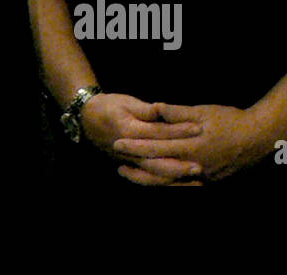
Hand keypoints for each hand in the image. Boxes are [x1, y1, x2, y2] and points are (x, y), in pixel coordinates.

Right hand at [81, 92, 203, 184]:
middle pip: (156, 162)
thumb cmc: (109, 107)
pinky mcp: (131, 166)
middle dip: (178, 166)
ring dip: (174, 180)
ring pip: (153, 175)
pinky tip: (179, 185)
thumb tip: (165, 109)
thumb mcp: (127, 102)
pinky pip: (149, 178)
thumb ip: (147, 110)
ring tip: (195, 182)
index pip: (158, 132)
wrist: (87, 119)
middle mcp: (129, 151)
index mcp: (129, 131)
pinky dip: (164, 183)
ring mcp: (129, 161)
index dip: (178, 130)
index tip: (197, 128)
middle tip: (199, 167)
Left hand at [112, 103, 271, 183]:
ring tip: (131, 175)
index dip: (136, 147)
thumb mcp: (204, 111)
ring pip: (170, 182)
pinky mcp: (210, 181)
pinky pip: (184, 186)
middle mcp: (195, 165)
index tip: (118, 144)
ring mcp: (203, 177)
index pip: (156, 147)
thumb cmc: (231, 120)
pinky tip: (157, 181)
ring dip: (149, 180)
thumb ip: (178, 113)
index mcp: (191, 146)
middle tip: (118, 166)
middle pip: (159, 170)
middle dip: (137, 168)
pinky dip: (167, 184)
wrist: (260, 138)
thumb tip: (156, 108)